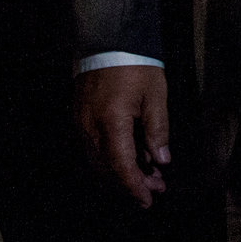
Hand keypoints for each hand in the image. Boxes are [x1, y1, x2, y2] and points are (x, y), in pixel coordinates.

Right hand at [77, 65, 170, 207]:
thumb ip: (157, 130)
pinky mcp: (79, 118)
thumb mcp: (155, 95)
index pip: (121, 166)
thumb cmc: (135, 65)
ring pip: (97, 162)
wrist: (107, 40)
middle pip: (107, 169)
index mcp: (111, 122)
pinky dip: (110, 160)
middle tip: (156, 189)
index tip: (147, 201)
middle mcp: (90, 127)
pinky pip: (92, 149)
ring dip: (120, 174)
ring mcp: (80, 123)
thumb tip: (162, 160)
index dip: (134, 187)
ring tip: (148, 176)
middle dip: (130, 184)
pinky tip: (130, 158)